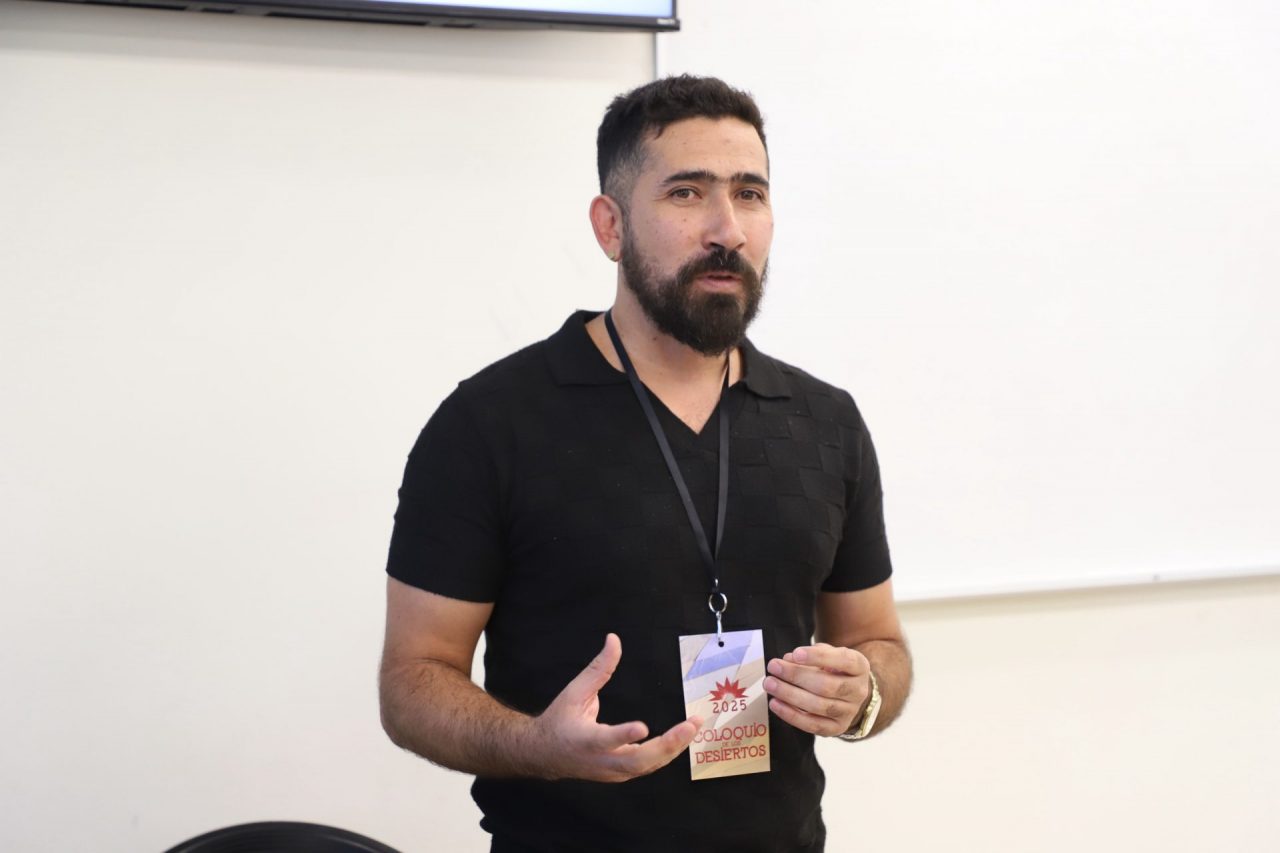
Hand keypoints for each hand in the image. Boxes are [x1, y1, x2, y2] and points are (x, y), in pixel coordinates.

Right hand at [530, 633, 701, 781]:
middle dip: (667, 744)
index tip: (642, 726)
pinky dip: (666, 753)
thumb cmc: (559, 720)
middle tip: (690, 725)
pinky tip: (683, 738)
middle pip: (636, 761)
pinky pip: (647, 767)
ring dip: (673, 749)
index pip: (605, 739)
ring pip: (646, 767)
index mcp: (584, 739)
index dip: (623, 735)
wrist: (544, 754)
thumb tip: (614, 639)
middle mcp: (600, 760)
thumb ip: (598, 668)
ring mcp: (611, 772)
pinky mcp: (620, 775)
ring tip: (694, 727)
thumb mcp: (574, 691)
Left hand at [763, 643, 870, 736]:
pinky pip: (812, 725)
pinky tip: (775, 704)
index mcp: (859, 667)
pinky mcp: (836, 728)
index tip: (796, 653)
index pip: (843, 660)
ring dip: (790, 695)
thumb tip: (788, 659)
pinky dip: (791, 715)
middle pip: (826, 685)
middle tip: (773, 667)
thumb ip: (812, 654)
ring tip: (770, 684)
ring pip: (818, 706)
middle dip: (796, 676)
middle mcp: (858, 691)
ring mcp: (849, 712)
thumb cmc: (834, 669)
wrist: (849, 694)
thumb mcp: (830, 655)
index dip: (819, 657)